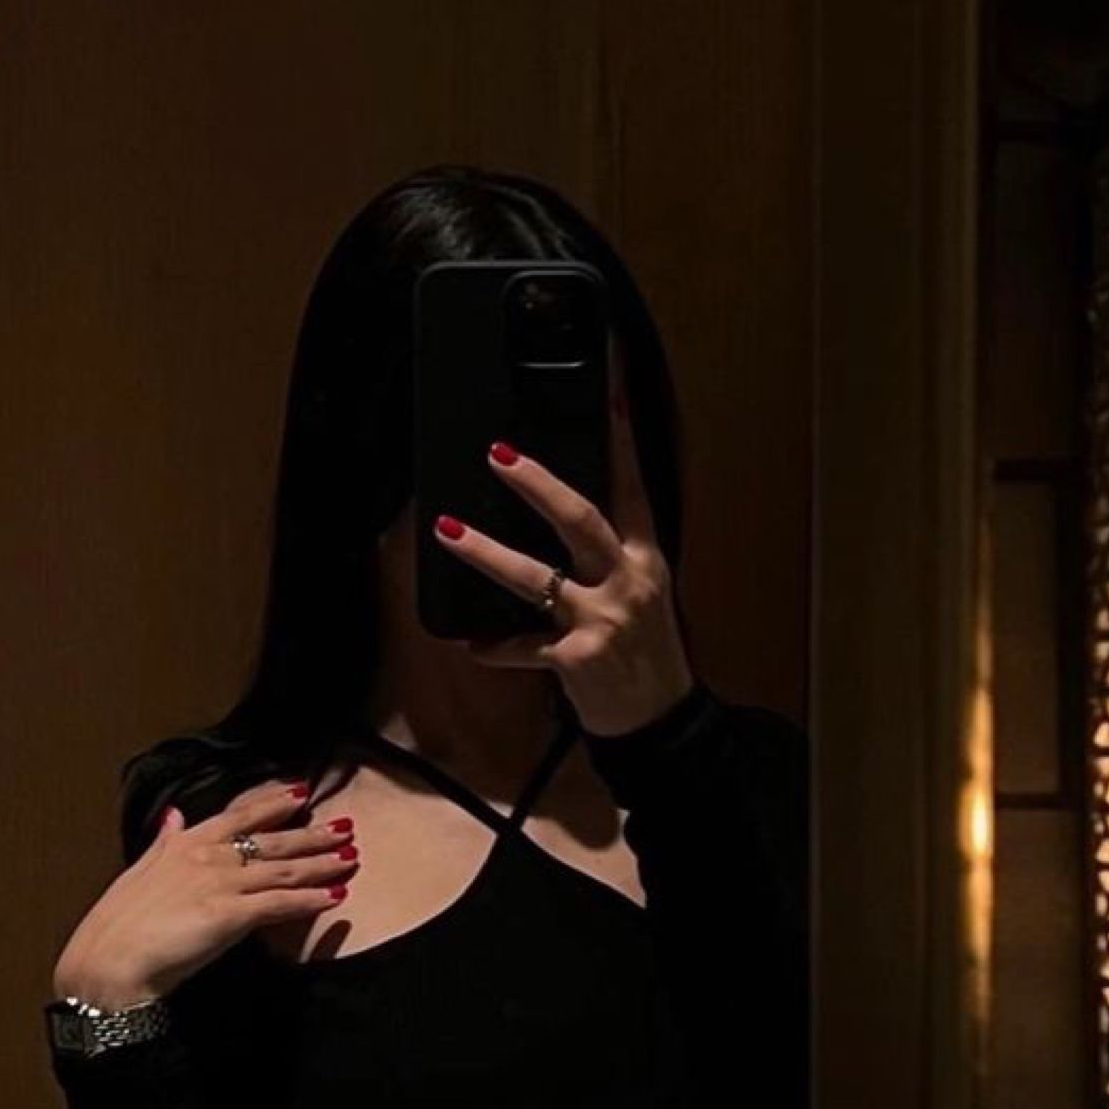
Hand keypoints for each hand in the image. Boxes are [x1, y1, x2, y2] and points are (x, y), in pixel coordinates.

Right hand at [51, 781, 359, 1007]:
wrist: (108, 959)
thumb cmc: (118, 923)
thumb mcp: (140, 871)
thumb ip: (163, 842)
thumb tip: (173, 817)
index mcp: (186, 843)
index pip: (239, 816)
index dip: (273, 804)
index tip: (301, 792)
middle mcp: (208, 856)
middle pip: (272, 841)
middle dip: (313, 833)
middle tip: (345, 826)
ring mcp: (221, 883)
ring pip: (283, 869)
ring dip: (321, 864)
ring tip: (351, 857)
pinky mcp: (230, 913)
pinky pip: (280, 903)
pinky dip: (310, 899)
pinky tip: (334, 897)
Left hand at [431, 394, 696, 736]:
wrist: (661, 721)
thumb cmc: (647, 653)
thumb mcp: (642, 594)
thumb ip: (609, 556)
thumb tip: (560, 510)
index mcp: (645, 558)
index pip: (632, 484)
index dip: (621, 434)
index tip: (608, 386)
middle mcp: (627, 582)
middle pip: (580, 519)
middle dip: (536, 484)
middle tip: (496, 454)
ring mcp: (601, 620)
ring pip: (535, 578)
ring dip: (487, 553)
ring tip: (447, 532)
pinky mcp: (575, 659)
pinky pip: (523, 647)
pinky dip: (495, 646)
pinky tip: (472, 644)